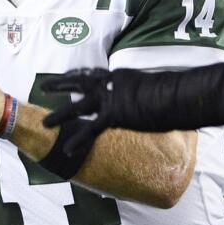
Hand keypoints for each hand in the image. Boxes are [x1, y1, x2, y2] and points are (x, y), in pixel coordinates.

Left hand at [41, 62, 223, 131]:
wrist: (180, 94)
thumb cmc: (175, 92)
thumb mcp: (155, 88)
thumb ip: (146, 94)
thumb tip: (152, 100)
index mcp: (121, 76)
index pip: (96, 74)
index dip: (80, 76)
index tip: (68, 75)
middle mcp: (112, 84)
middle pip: (80, 82)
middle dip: (60, 84)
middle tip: (43, 86)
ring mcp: (111, 98)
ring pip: (78, 106)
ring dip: (60, 114)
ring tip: (44, 122)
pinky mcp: (115, 115)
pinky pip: (92, 129)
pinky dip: (78, 140)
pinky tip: (67, 150)